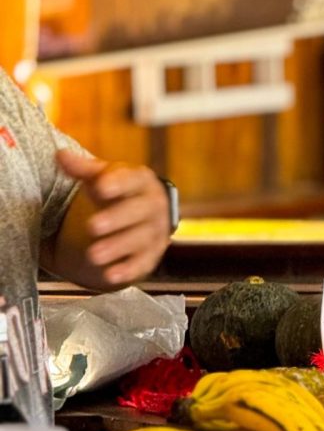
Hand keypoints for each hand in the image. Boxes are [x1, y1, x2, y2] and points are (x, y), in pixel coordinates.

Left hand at [55, 149, 171, 286]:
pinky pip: (142, 263)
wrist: (142, 215)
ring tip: (93, 255)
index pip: (133, 181)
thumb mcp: (101, 178)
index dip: (118, 184)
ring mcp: (155, 231)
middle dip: (117, 219)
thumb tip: (60, 155)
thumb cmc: (117, 193)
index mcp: (141, 182)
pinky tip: (110, 275)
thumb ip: (82, 169)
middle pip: (139, 211)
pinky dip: (127, 270)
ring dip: (118, 247)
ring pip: (140, 239)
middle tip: (93, 227)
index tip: (101, 187)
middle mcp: (153, 206)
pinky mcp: (151, 255)